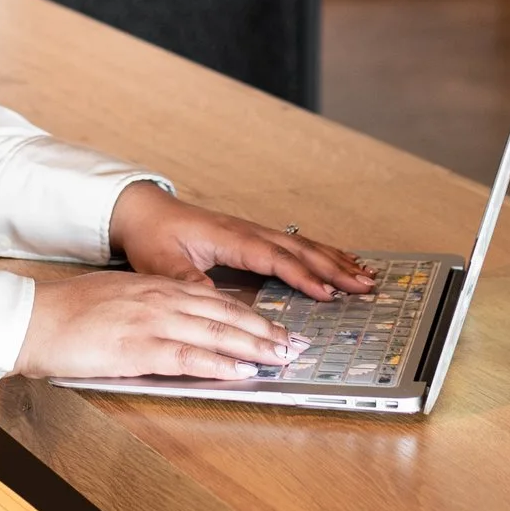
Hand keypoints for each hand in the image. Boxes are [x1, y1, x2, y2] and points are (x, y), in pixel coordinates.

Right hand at [13, 270, 304, 380]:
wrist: (31, 318)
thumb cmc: (64, 313)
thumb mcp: (112, 299)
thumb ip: (145, 308)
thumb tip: (169, 326)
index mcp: (152, 287)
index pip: (213, 299)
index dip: (248, 314)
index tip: (272, 327)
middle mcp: (158, 299)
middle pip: (224, 314)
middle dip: (263, 331)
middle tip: (292, 345)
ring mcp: (150, 322)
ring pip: (215, 334)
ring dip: (253, 348)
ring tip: (280, 359)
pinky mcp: (138, 347)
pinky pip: (189, 357)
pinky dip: (220, 365)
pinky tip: (241, 372)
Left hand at [108, 180, 375, 300]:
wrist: (145, 212)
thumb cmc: (153, 237)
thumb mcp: (162, 263)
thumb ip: (186, 280)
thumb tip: (211, 298)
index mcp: (229, 238)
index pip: (274, 258)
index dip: (302, 276)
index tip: (326, 293)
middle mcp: (247, 232)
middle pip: (298, 249)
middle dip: (333, 268)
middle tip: (364, 285)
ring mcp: (252, 232)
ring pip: (301, 245)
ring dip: (334, 260)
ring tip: (364, 275)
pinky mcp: (252, 236)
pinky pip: (293, 244)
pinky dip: (320, 253)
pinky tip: (337, 261)